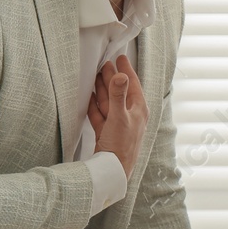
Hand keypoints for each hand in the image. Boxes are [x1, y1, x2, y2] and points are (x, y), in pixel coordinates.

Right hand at [87, 55, 147, 176]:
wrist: (112, 170)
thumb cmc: (121, 146)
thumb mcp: (119, 118)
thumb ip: (118, 96)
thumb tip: (121, 75)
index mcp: (138, 110)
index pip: (133, 85)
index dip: (127, 70)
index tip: (121, 57)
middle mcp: (129, 115)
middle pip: (119, 91)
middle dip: (112, 77)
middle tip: (105, 63)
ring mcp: (117, 123)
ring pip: (108, 102)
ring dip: (101, 89)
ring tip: (95, 75)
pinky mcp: (106, 132)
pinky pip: (100, 114)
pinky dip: (94, 105)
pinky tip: (89, 96)